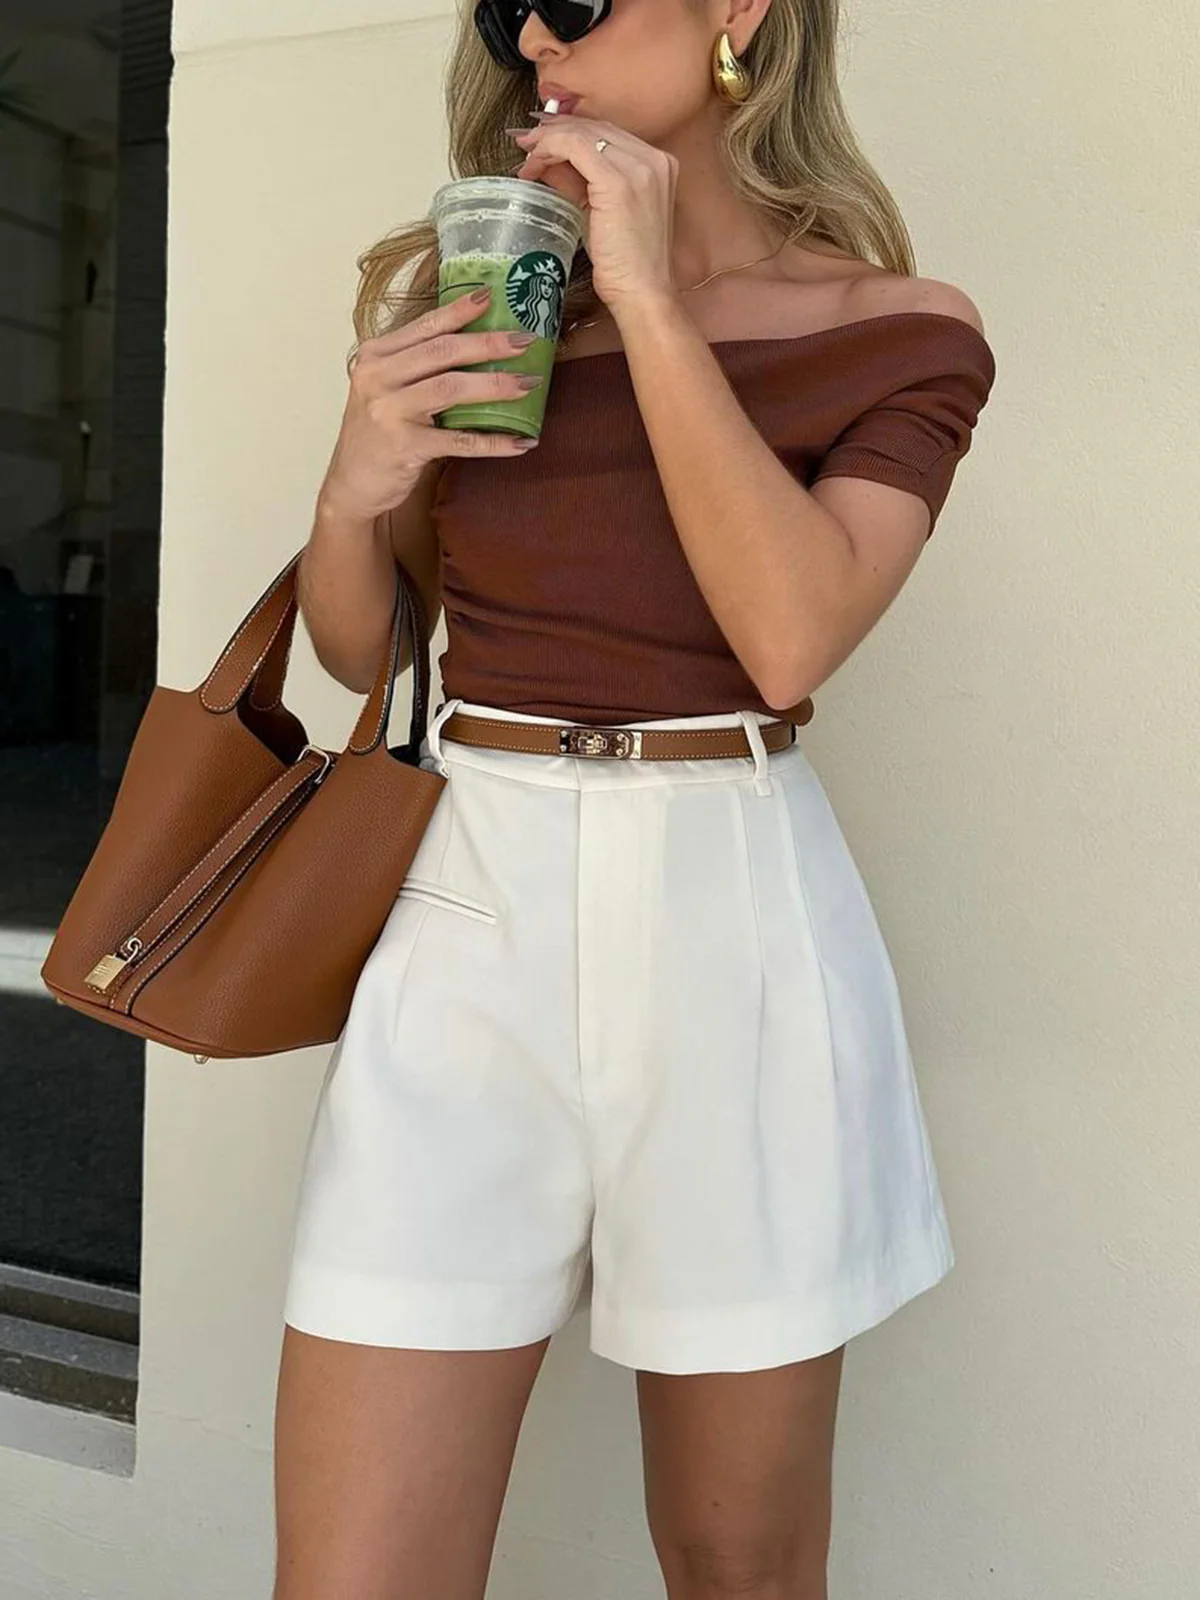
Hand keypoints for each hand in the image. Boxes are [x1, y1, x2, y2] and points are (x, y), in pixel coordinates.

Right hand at [319, 287, 540, 519]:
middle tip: (525, 341)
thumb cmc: (377, 434)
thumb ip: (416, 366)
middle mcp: (378, 378)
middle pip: (442, 351)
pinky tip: (520, 442)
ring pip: (451, 388)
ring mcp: (389, 412)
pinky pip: (459, 441)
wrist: (351, 484)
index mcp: (375, 356)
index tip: (490, 295)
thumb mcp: (386, 389)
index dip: (459, 310)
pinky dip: (493, 442)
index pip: (424, 326)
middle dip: (489, 344)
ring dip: (495, 385)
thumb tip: (474, 345)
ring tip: (528, 384)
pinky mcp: (405, 447)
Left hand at [510, 113, 681, 317]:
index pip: (607, 133)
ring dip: (548, 141)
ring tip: (526, 159)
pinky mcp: (619, 182)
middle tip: (526, 143)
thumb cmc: (625, 264)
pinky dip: (550, 150)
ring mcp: (640, 168)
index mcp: (657, 165)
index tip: (542, 141)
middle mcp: (654, 159)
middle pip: (596, 127)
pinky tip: (533, 167)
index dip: (571, 132)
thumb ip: (579, 182)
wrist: (642, 294)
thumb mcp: (599, 212)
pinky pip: (575, 147)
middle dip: (555, 131)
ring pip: (583, 133)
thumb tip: (548, 162)